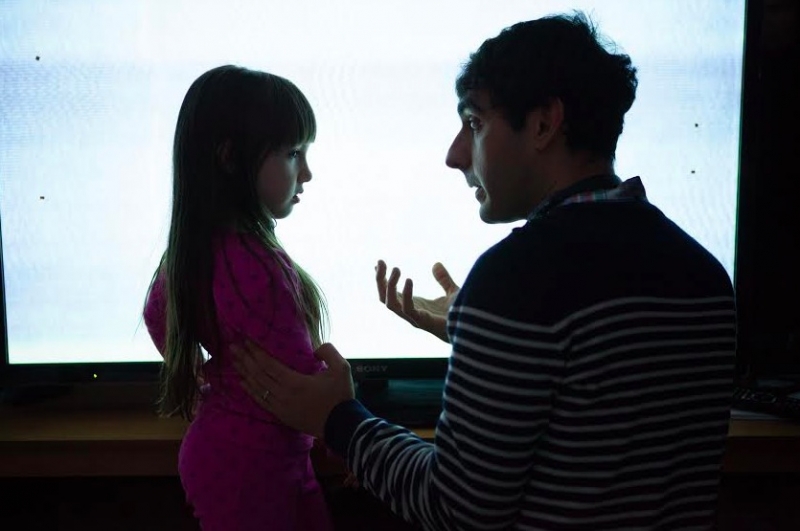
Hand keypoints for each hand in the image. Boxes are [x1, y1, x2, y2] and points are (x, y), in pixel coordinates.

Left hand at [231, 341, 354, 439]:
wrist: (341, 426)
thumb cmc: (340, 397)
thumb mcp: (342, 369)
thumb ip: (329, 352)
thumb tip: (315, 349)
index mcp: (296, 382)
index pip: (269, 364)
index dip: (255, 352)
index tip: (246, 340)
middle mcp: (283, 394)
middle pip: (258, 374)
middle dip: (245, 359)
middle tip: (233, 346)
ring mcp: (280, 406)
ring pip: (257, 387)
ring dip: (244, 373)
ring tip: (234, 361)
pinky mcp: (281, 415)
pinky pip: (261, 401)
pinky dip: (250, 390)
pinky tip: (243, 382)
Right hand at [375, 260, 459, 342]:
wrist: (473, 329)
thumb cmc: (461, 316)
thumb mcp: (452, 292)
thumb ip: (443, 279)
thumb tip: (436, 264)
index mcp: (413, 306)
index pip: (390, 293)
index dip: (382, 279)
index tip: (379, 263)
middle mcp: (409, 313)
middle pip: (384, 298)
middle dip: (380, 280)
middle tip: (381, 262)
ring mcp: (414, 318)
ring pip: (390, 304)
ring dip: (389, 287)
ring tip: (396, 269)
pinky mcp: (423, 322)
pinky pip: (407, 309)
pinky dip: (406, 294)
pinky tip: (410, 279)